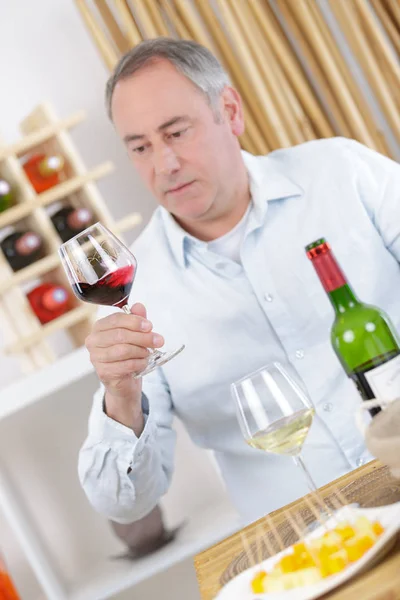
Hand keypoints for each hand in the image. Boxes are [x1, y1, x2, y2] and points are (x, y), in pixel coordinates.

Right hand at [85, 303, 163, 429]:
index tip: (149, 326)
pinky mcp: (103, 372)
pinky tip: (143, 363)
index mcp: (99, 328)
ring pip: (123, 350)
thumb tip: (139, 306)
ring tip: (148, 353)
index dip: (134, 321)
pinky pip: (125, 365)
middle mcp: (93, 341)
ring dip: (141, 351)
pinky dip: (139, 363)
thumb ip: (136, 319)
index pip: (116, 319)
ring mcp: (96, 358)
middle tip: (158, 341)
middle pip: (120, 335)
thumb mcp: (135, 334)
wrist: (125, 381)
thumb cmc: (128, 355)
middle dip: (142, 337)